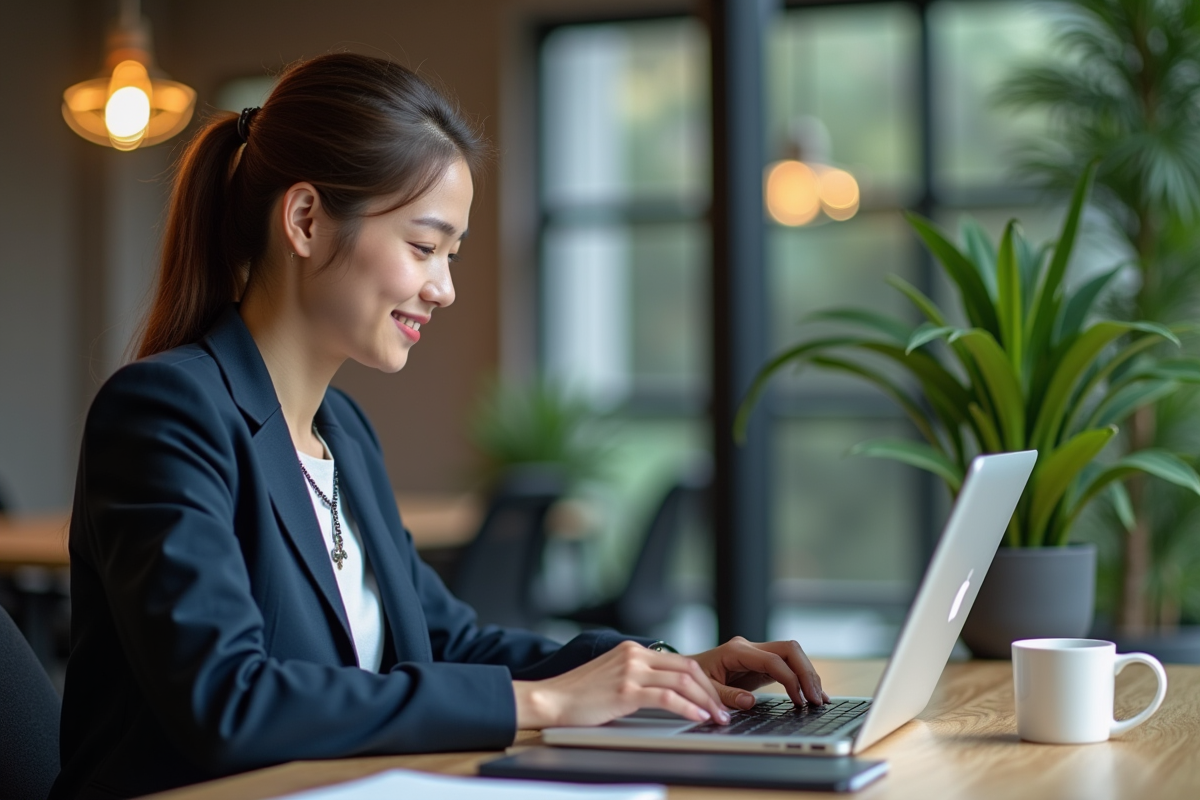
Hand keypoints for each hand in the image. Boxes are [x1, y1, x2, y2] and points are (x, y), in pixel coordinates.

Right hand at [513, 640, 730, 728]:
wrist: (550, 699)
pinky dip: (688, 708)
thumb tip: (667, 692)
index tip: (715, 699)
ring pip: (682, 681)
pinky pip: (666, 697)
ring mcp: (630, 671)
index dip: (703, 682)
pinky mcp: (625, 690)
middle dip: (710, 692)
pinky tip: (697, 718)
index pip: (681, 661)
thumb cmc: (578, 695)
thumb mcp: (613, 677)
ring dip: (705, 701)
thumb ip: (637, 677)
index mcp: (633, 650)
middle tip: (723, 711)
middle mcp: (634, 655)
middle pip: (687, 668)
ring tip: (716, 718)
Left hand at [689, 636, 829, 710]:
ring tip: (820, 699)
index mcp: (736, 650)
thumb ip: (725, 696)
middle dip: (807, 673)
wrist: (685, 671)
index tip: (799, 700)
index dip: (790, 679)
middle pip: (789, 650)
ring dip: (808, 675)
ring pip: (793, 654)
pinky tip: (811, 694)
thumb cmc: (692, 680)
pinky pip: (788, 664)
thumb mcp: (704, 690)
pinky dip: (801, 677)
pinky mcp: (761, 662)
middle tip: (817, 699)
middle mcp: (749, 647)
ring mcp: (757, 653)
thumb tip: (749, 702)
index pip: (772, 660)